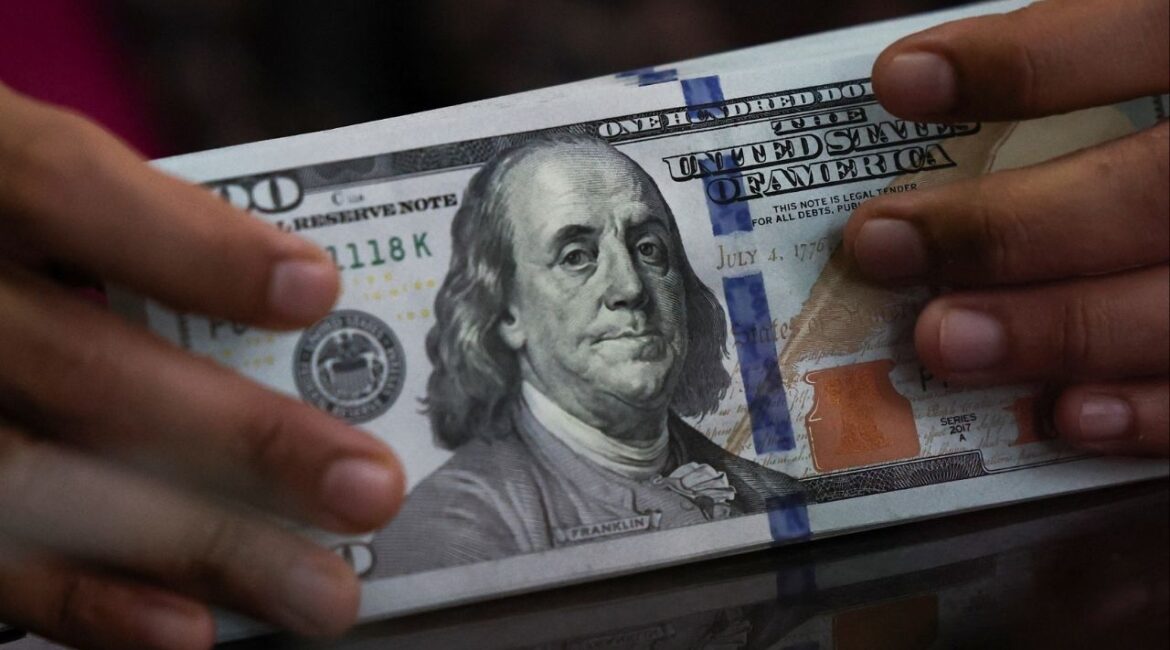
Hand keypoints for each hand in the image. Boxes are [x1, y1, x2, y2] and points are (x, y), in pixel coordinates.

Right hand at [0, 84, 403, 648]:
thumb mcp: (31, 184)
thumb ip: (135, 228)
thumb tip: (307, 307)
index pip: (69, 192)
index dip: (195, 247)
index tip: (319, 293)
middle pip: (82, 368)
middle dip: (244, 438)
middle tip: (372, 490)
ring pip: (40, 485)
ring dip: (199, 546)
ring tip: (320, 592)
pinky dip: (88, 601)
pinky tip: (189, 628)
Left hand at [845, 0, 1167, 455]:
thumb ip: (1114, 44)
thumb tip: (950, 85)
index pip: (1152, 25)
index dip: (1029, 61)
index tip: (898, 81)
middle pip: (1158, 191)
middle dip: (1011, 229)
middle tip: (882, 243)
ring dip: (1061, 331)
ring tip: (943, 343)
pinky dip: (1156, 413)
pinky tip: (1065, 417)